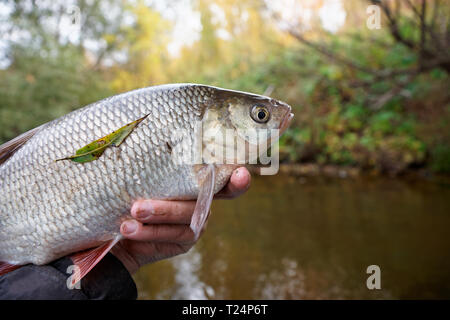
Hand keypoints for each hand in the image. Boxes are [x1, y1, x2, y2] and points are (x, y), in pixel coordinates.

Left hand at [111, 167, 250, 273]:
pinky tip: (129, 230)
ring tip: (128, 221)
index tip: (241, 175)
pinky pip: (173, 236)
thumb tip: (139, 143)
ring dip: (155, 219)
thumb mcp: (138, 176)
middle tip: (136, 208)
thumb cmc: (130, 192)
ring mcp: (197, 220)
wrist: (116, 229)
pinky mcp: (187, 239)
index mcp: (196, 177)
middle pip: (198, 200)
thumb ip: (149, 167)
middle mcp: (203, 198)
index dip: (236, 176)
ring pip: (185, 219)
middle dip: (167, 206)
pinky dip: (150, 233)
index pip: (223, 173)